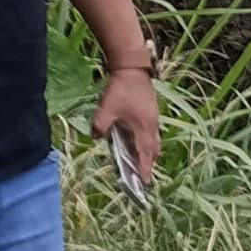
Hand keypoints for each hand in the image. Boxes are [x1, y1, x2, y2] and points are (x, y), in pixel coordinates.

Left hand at [93, 60, 162, 183]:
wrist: (132, 68)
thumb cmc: (121, 89)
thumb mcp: (106, 109)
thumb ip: (100, 126)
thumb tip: (96, 137)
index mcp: (143, 128)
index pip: (144, 154)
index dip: (144, 169)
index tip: (145, 183)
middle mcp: (152, 125)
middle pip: (153, 150)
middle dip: (148, 163)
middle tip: (142, 175)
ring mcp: (153, 118)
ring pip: (154, 141)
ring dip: (147, 152)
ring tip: (139, 160)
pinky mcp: (151, 111)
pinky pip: (151, 132)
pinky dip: (146, 141)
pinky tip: (136, 139)